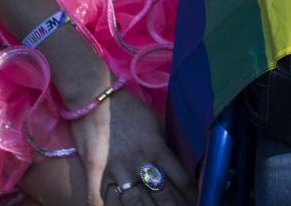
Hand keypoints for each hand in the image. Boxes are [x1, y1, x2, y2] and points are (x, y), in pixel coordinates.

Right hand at [69, 89, 194, 205]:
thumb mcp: (155, 121)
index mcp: (158, 149)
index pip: (180, 178)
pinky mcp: (97, 171)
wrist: (96, 96)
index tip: (194, 199)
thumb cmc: (128, 107)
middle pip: (161, 195)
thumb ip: (163, 143)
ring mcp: (118, 170)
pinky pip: (99, 198)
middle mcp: (141, 163)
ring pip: (135, 201)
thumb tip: (173, 159)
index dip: (189, 192)